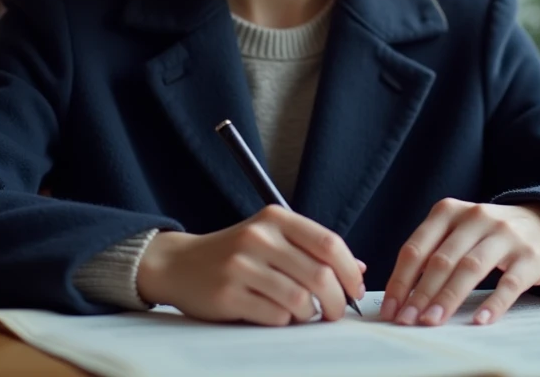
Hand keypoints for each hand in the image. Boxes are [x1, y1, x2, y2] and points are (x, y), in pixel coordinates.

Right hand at [136, 205, 366, 325]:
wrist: (179, 264)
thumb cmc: (234, 253)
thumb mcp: (272, 238)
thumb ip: (312, 250)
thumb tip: (360, 268)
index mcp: (275, 218)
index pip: (329, 243)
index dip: (350, 271)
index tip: (356, 289)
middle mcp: (259, 237)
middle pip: (319, 275)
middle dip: (336, 301)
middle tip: (335, 312)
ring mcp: (242, 265)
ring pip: (299, 300)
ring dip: (309, 314)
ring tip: (303, 314)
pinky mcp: (228, 294)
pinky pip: (275, 316)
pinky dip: (284, 321)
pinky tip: (276, 314)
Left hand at [381, 199, 539, 326]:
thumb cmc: (486, 235)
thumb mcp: (456, 231)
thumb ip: (431, 254)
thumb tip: (402, 297)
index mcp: (449, 211)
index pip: (416, 247)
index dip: (401, 280)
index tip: (391, 308)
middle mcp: (476, 217)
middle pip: (442, 259)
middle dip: (421, 293)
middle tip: (407, 320)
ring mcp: (505, 235)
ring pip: (471, 268)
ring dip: (448, 298)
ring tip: (432, 321)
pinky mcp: (529, 256)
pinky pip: (509, 283)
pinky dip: (493, 303)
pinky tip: (480, 321)